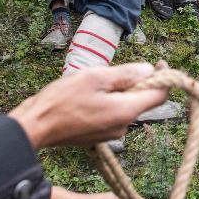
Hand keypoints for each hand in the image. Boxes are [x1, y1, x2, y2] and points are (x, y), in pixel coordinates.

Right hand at [8, 63, 168, 149]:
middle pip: (143, 100)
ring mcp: (111, 133)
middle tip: (115, 71)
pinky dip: (109, 102)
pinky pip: (114, 114)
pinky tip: (88, 97)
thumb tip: (149, 70)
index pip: (160, 96)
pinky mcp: (100, 135)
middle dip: (137, 83)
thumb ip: (126, 74)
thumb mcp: (95, 78)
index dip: (165, 78)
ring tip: (95, 84)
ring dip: (120, 92)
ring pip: (127, 106)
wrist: (33, 128)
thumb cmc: (61, 101)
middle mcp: (124, 126)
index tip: (160, 63)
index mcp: (126, 111)